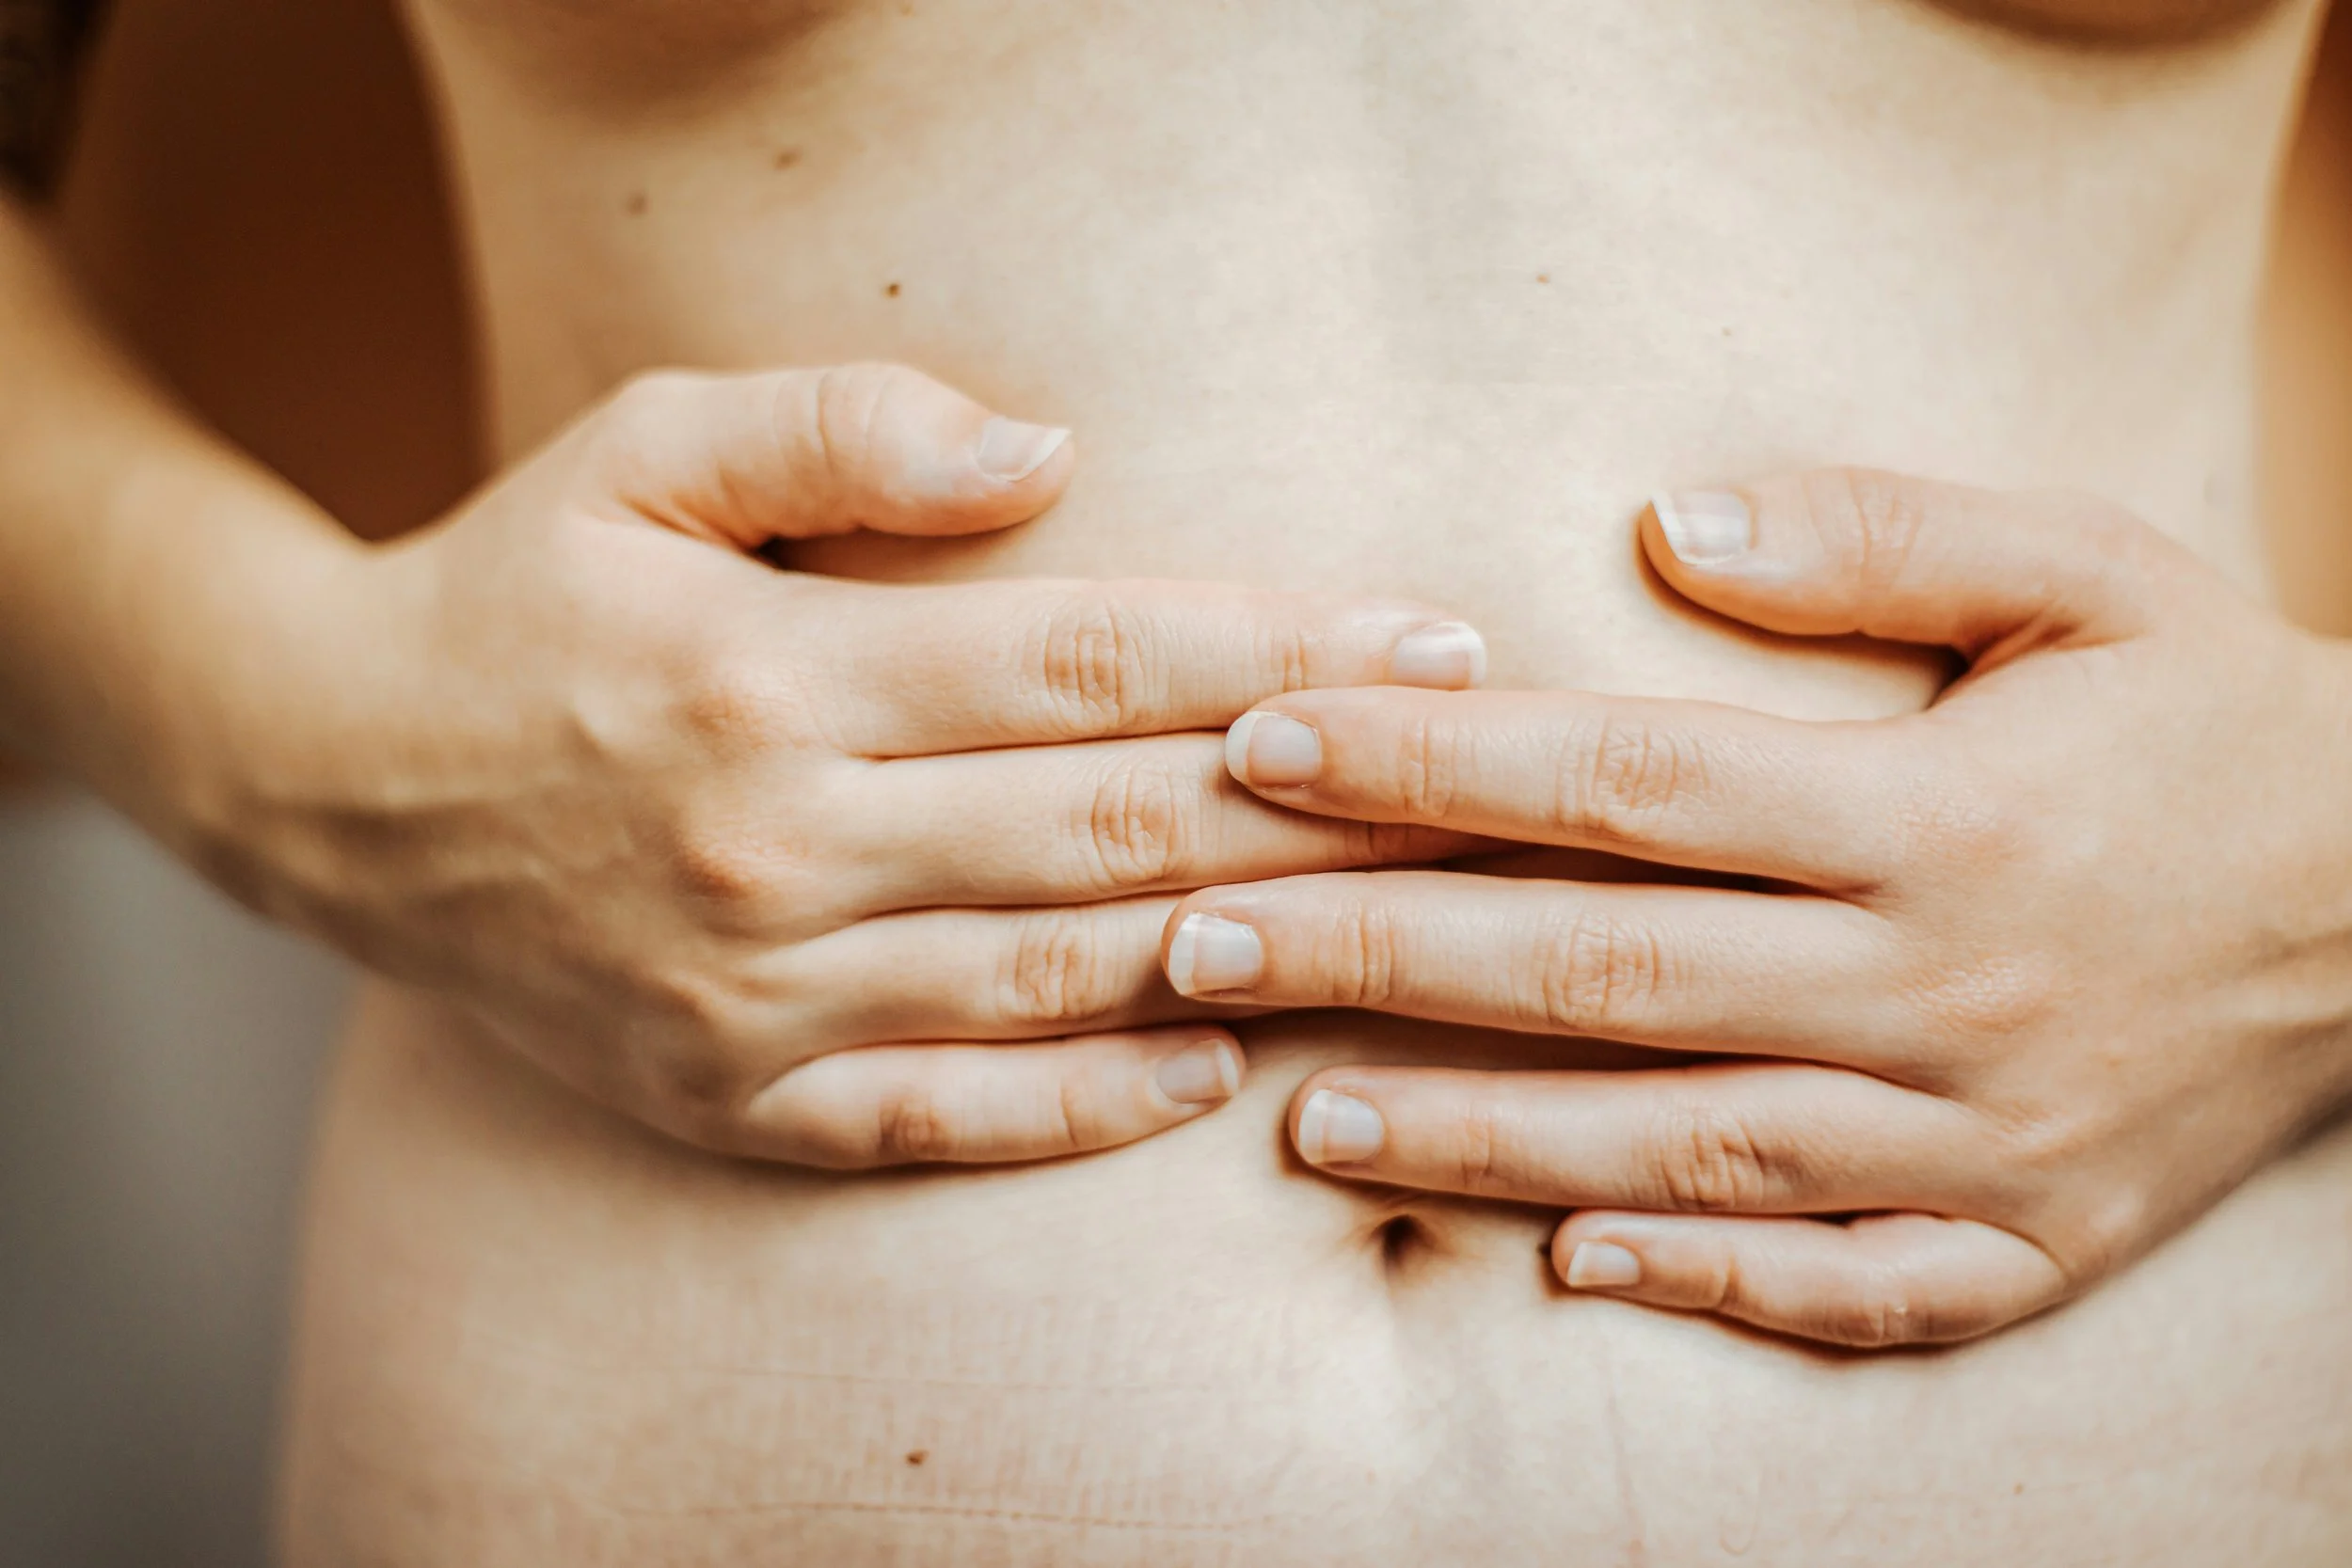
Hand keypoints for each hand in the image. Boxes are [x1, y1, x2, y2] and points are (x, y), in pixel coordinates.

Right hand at [196, 363, 1486, 1166]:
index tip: (1428, 633)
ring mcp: (758, 997)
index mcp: (771, 673)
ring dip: (1255, 944)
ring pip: (1061, 975)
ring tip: (1413, 912)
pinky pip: (947, 1120)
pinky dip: (1090, 1104)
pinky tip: (1216, 1066)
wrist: (329, 781)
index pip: (1090, 660)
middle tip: (1484, 774)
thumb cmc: (518, 591)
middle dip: (1326, 796)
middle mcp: (777, 849)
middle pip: (1116, 825)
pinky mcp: (733, 1098)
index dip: (1280, 648)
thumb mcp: (639, 447)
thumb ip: (842, 425)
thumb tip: (1050, 449)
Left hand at [1163, 469, 2351, 1344]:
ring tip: (1301, 1119)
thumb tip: (1661, 527)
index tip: (1265, 751)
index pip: (1625, 784)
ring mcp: (1983, 1134)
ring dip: (1478, 1140)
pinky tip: (1563, 1265)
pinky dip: (1710, 1284)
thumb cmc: (2215, 720)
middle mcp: (1943, 984)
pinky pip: (1853, 1285)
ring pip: (1687, 1146)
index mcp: (1938, 813)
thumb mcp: (2094, 571)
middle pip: (1608, 973)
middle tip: (1196, 942)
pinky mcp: (2030, 1238)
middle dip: (1380, 957)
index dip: (1429, 764)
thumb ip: (1881, 534)